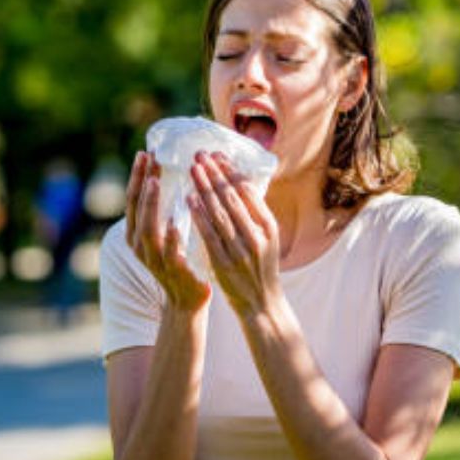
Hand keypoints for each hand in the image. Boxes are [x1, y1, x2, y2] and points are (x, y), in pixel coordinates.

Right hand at [125, 151, 210, 312]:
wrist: (187, 299)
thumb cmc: (178, 258)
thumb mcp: (165, 231)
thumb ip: (162, 209)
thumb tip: (166, 173)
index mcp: (136, 233)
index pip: (133, 199)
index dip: (138, 176)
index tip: (145, 152)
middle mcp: (139, 245)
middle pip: (136, 208)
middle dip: (141, 182)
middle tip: (149, 158)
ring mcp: (154, 259)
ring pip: (147, 228)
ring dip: (150, 204)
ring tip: (155, 182)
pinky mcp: (172, 271)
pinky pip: (170, 253)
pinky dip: (171, 238)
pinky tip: (176, 223)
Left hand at [187, 151, 282, 319]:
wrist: (262, 304)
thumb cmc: (261, 266)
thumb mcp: (267, 238)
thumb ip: (254, 214)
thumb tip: (238, 182)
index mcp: (269, 226)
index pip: (249, 191)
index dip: (231, 171)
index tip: (218, 154)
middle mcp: (257, 236)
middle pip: (233, 198)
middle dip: (215, 174)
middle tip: (200, 155)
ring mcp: (240, 250)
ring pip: (220, 213)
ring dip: (205, 188)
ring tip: (193, 169)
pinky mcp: (224, 264)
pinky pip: (209, 235)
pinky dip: (199, 215)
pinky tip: (189, 200)